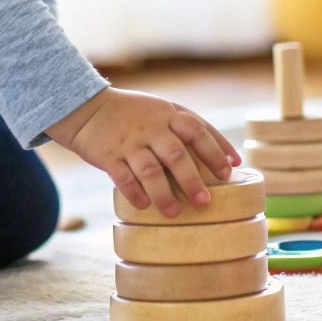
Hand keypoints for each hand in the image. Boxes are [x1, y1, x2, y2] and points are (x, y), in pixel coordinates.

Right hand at [45, 87, 240, 217]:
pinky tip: (144, 205)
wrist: (88, 108)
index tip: (228, 172)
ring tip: (174, 212)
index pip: (197, 131)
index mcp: (168, 114)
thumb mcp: (164, 110)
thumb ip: (192, 128)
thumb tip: (233, 160)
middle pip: (176, 155)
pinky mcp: (108, 156)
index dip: (215, 151)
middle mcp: (150, 127)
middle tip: (205, 202)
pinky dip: (135, 193)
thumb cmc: (136, 114)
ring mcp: (129, 142)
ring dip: (164, 194)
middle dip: (192, 180)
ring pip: (150, 170)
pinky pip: (123, 178)